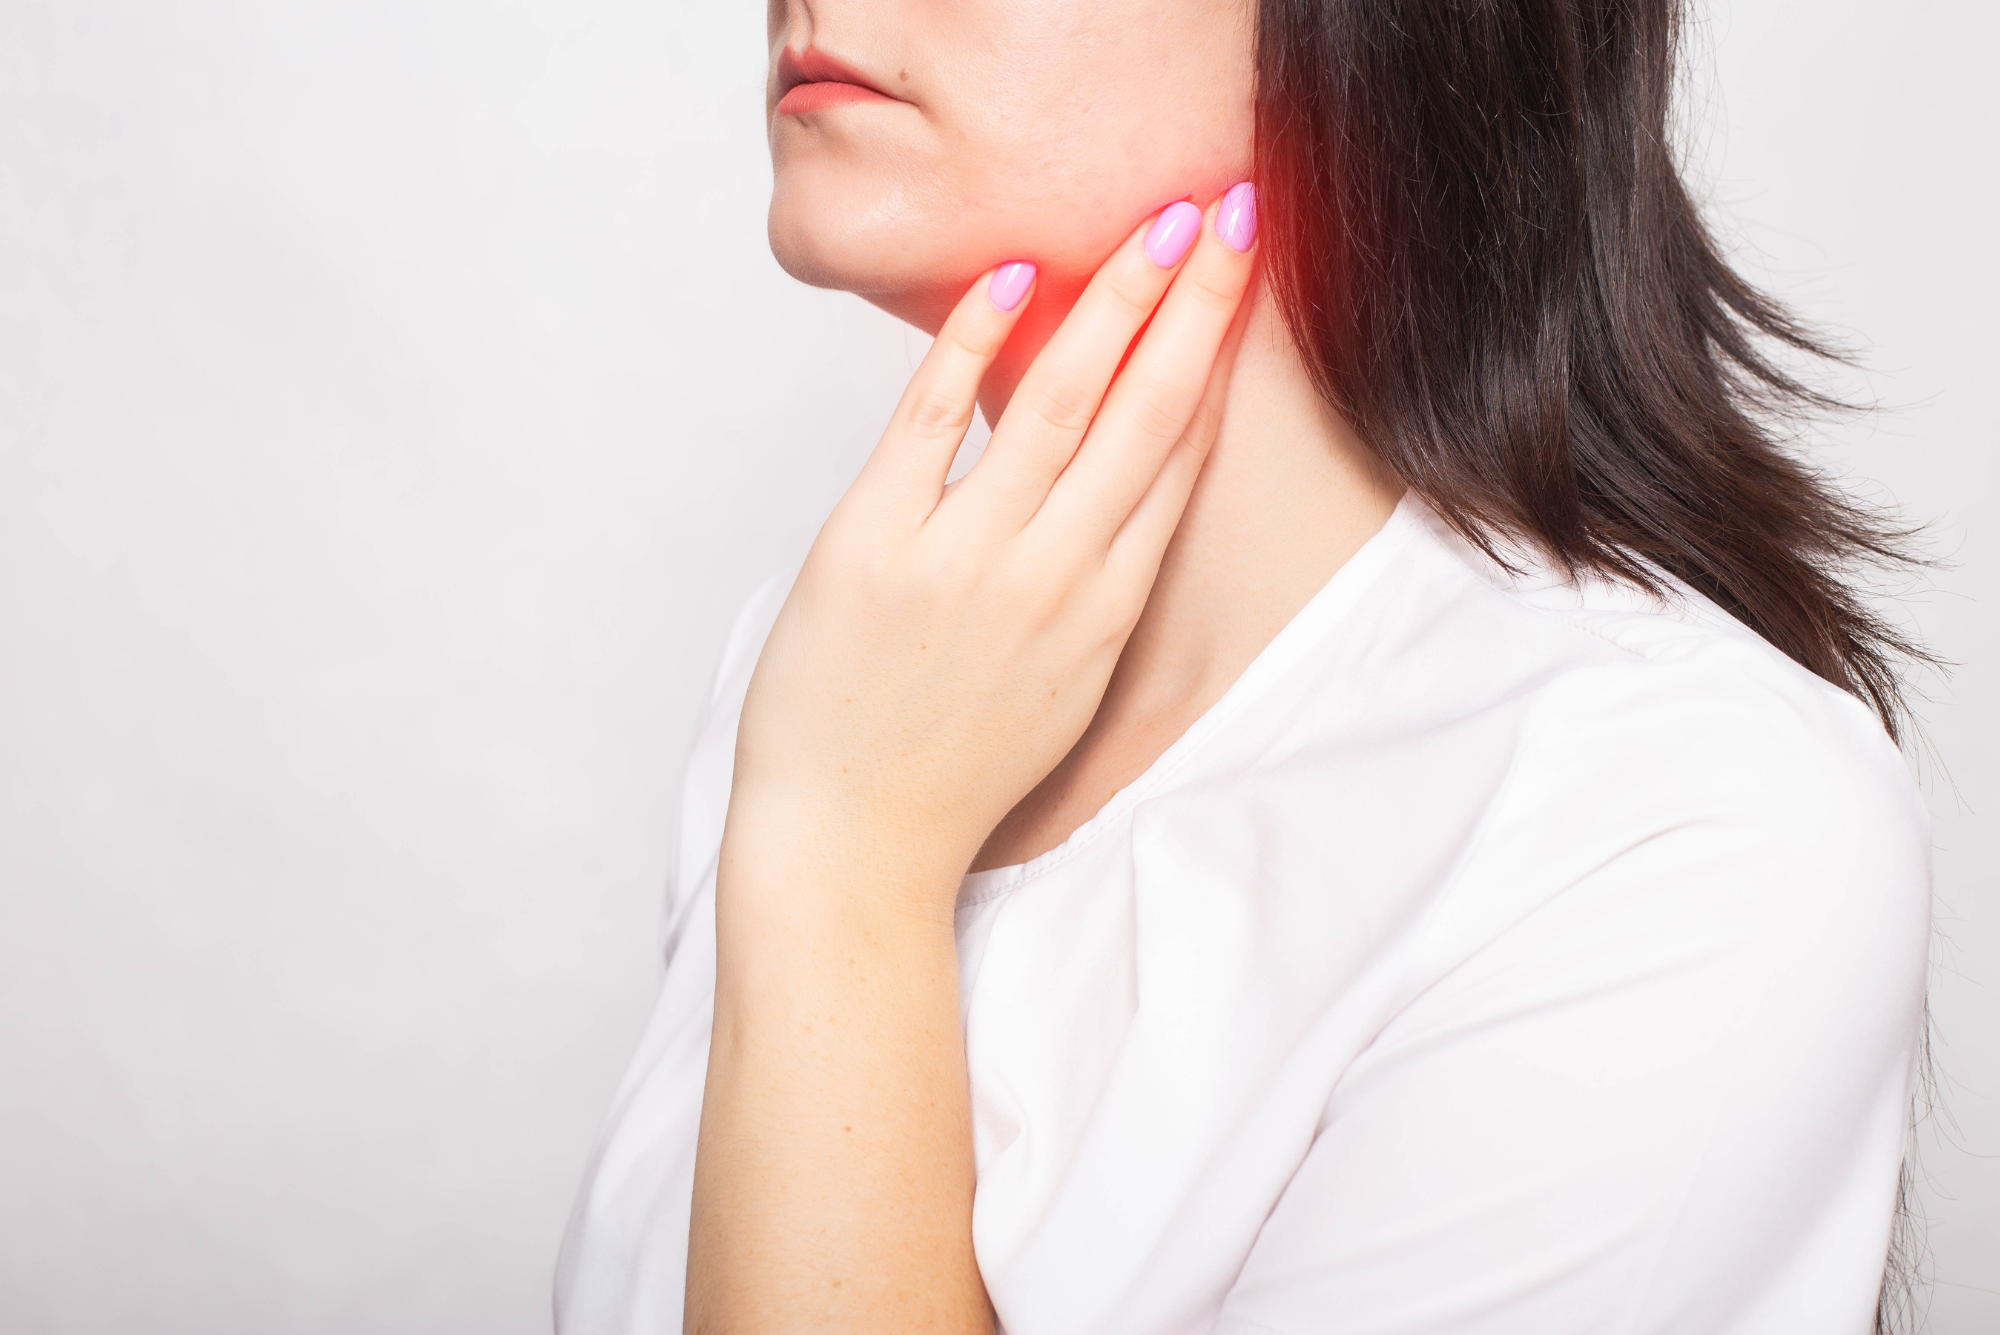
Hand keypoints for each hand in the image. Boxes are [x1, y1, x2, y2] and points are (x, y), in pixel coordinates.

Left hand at [731, 188, 1259, 899]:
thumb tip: (1099, 495)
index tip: (1241, 283)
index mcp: (1104, 612)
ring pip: (1063, 403)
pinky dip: (972, 341)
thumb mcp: (1054, 685)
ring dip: (1116, 300)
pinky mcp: (876, 545)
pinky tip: (1013, 276)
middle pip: (1147, 414)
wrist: (852, 849)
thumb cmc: (949, 773)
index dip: (1215, 360)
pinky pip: (933, 419)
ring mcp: (968, 559)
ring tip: (1157, 222)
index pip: (1178, 460)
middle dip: (1196, 303)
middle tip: (1234, 210)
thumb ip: (1087, 587)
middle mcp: (1055, 578)